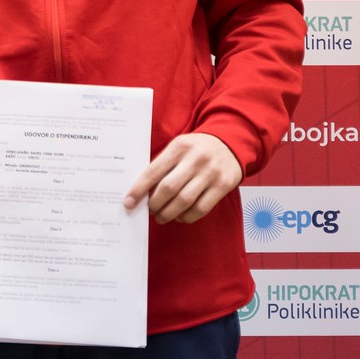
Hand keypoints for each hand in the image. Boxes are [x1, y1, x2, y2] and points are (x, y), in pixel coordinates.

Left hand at [124, 132, 244, 224]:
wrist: (230, 142)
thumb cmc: (197, 148)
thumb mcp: (179, 146)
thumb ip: (163, 164)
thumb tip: (143, 190)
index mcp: (179, 147)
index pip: (153, 171)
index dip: (139, 189)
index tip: (129, 202)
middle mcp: (195, 159)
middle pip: (168, 188)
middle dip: (155, 204)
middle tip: (150, 211)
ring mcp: (210, 173)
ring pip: (184, 201)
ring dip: (169, 214)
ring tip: (162, 216)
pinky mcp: (223, 185)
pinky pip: (201, 208)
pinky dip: (187, 217)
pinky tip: (180, 217)